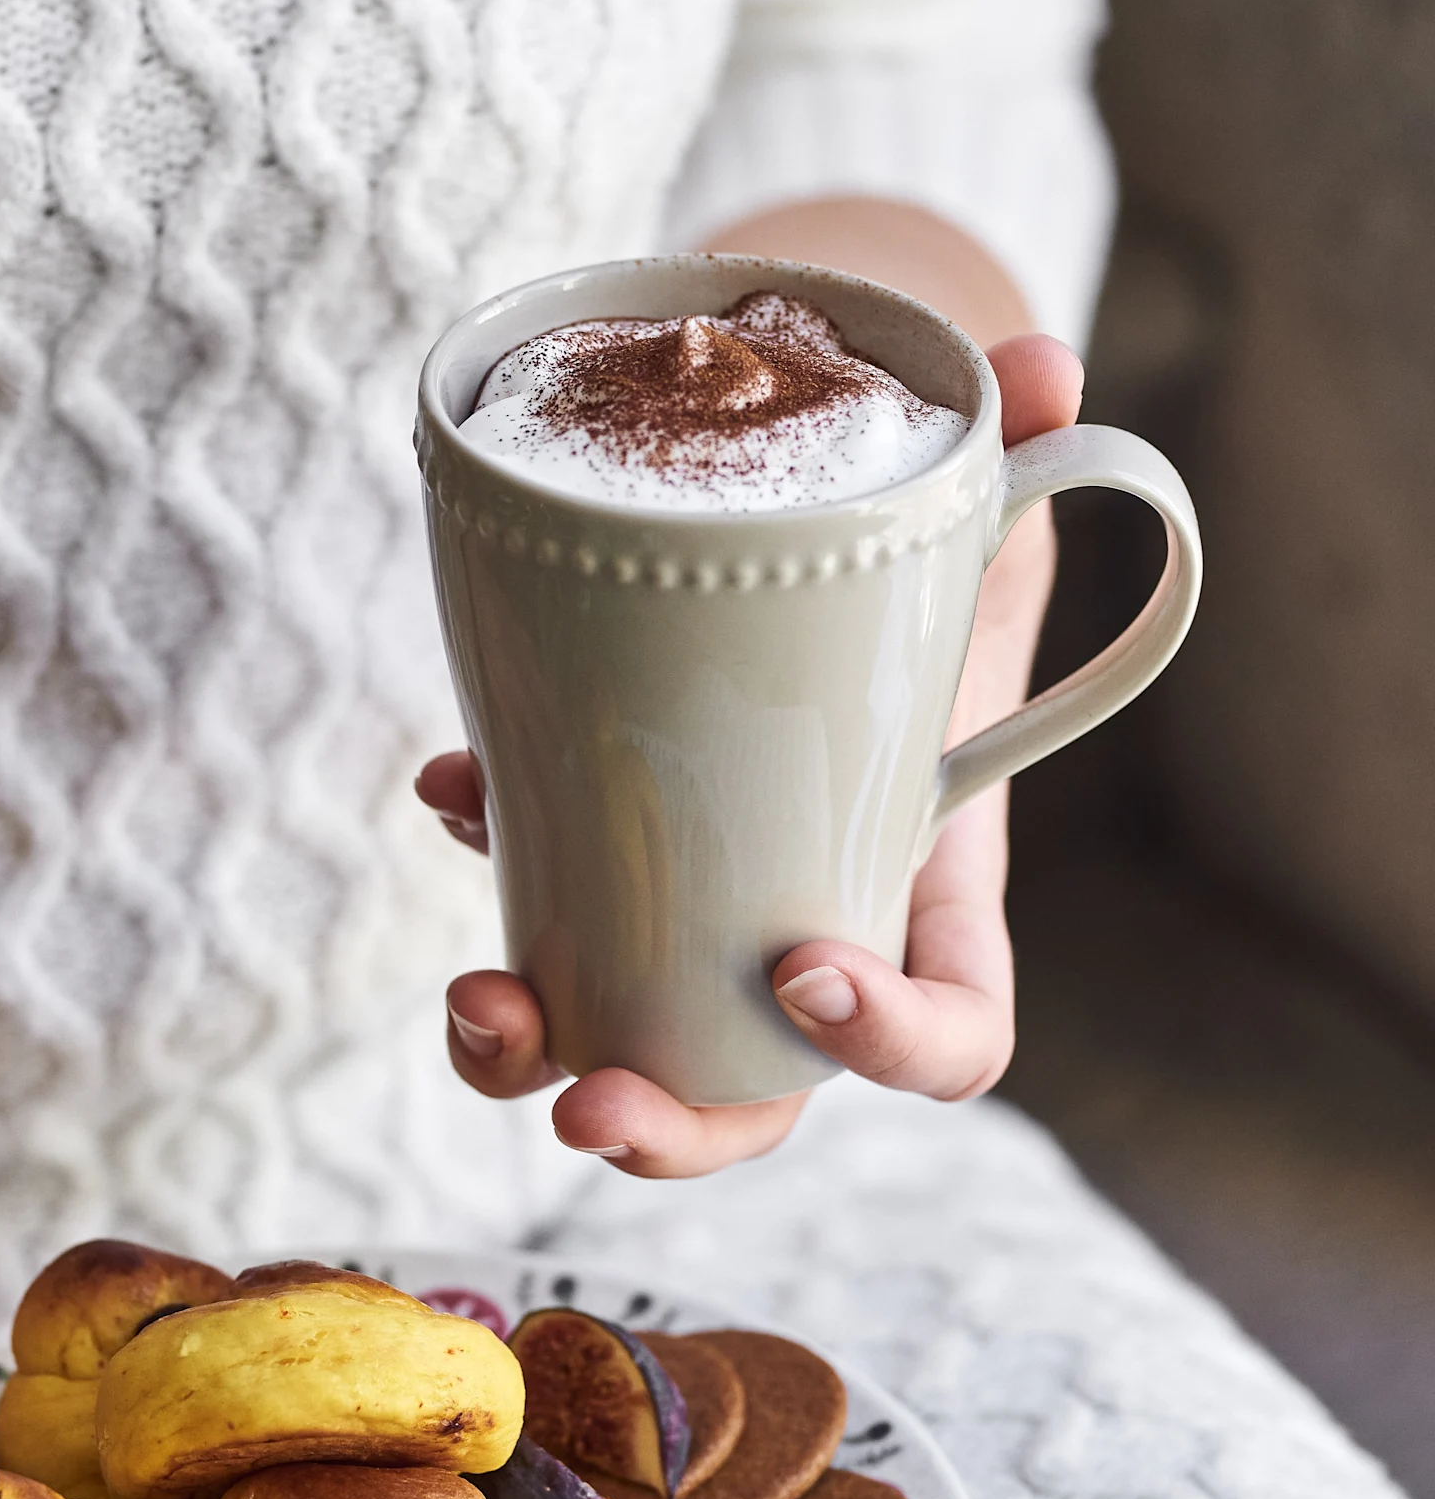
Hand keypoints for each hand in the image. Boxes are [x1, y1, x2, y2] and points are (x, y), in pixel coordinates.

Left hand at [418, 334, 1083, 1179]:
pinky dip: (494, 857)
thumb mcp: (972, 508)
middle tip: (591, 1102)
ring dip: (537, 1055)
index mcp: (930, 883)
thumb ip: (1016, 444)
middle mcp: (812, 923)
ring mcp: (699, 903)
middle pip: (758, 1097)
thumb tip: (1047, 369)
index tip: (806, 974)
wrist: (838, 547)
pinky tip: (451, 783)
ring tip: (480, 1005)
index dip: (895, 1044)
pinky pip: (547, 899)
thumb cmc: (927, 561)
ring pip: (626, 1039)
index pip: (955, 1034)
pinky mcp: (610, 842)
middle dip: (675, 1128)